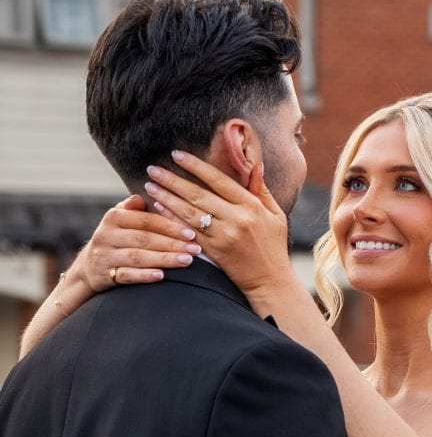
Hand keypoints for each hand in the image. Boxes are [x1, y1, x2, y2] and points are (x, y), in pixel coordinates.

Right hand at [79, 195, 201, 290]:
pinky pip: (127, 276)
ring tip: (186, 261)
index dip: (169, 226)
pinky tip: (162, 276)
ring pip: (138, 257)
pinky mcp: (104, 275)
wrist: (89, 267)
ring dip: (164, 259)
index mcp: (113, 217)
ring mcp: (104, 256)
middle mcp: (106, 235)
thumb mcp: (120, 220)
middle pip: (144, 239)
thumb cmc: (115, 239)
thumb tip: (141, 196)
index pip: (145, 220)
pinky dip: (144, 276)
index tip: (191, 232)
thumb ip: (133, 209)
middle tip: (195, 249)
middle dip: (172, 244)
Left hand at [144, 153, 292, 295]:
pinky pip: (188, 232)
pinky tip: (159, 209)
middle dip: (172, 180)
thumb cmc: (274, 246)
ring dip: (166, 198)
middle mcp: (236, 219)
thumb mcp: (275, 214)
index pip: (218, 180)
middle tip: (153, 169)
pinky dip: (172, 219)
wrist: (270, 282)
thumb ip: (262, 189)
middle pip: (198, 195)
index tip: (177, 155)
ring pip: (189, 213)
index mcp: (251, 206)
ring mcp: (223, 236)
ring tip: (150, 186)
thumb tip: (256, 164)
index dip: (196, 166)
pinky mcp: (214, 252)